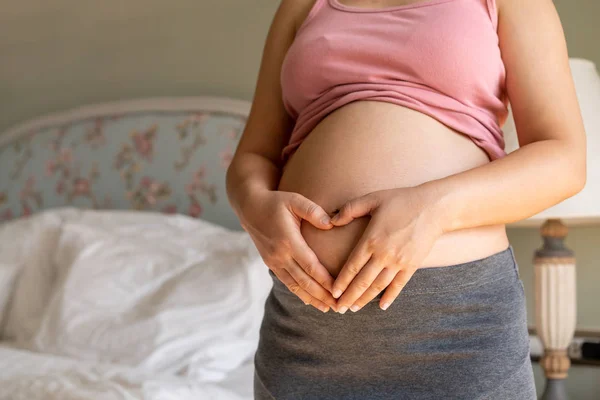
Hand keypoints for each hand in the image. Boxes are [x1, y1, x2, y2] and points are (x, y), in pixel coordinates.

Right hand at [239, 189, 337, 312]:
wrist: (250, 208)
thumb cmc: (276, 202)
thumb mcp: (295, 200)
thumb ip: (313, 211)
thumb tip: (331, 224)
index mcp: (288, 241)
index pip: (310, 266)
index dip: (325, 280)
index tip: (339, 290)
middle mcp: (280, 255)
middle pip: (304, 281)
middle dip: (322, 295)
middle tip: (339, 306)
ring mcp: (274, 261)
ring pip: (295, 286)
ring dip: (312, 299)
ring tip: (328, 308)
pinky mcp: (271, 264)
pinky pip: (287, 283)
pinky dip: (300, 293)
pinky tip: (311, 300)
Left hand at [329, 185, 443, 312]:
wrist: (434, 207)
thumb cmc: (401, 200)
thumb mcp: (372, 199)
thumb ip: (349, 209)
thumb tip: (330, 221)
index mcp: (371, 240)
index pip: (351, 267)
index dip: (341, 282)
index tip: (332, 293)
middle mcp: (384, 254)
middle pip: (362, 282)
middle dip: (349, 297)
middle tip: (339, 309)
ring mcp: (399, 262)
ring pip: (378, 287)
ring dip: (365, 300)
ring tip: (354, 309)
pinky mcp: (412, 265)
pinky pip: (398, 285)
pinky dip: (390, 297)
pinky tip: (382, 306)